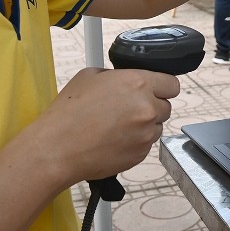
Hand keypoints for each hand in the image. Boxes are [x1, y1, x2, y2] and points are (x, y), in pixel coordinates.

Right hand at [33, 68, 179, 183]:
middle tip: (129, 109)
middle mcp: (147, 108)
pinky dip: (135, 142)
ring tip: (117, 127)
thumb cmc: (69, 112)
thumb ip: (116, 76)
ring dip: (144, 125)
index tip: (155, 90)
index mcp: (138, 83)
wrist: (57, 149)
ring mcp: (146, 134)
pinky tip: (114, 140)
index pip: (172, 84)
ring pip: (157, 127)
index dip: (162, 87)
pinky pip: (146, 145)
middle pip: (166, 106)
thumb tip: (125, 79)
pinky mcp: (140, 154)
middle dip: (152, 106)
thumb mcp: (90, 76)